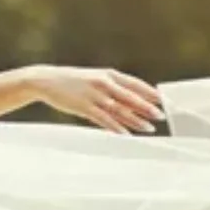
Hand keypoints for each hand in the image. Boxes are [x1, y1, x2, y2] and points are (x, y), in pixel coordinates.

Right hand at [26, 65, 164, 133]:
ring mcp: (94, 95)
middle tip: (161, 116)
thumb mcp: (93, 78)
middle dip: (147, 108)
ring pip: (119, 110)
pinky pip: (103, 119)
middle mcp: (103, 83)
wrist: (45, 80)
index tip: (163, 101)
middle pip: (130, 97)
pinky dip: (116, 127)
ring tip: (148, 129)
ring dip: (135, 120)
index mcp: (108, 74)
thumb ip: (111, 88)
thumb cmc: (72, 81)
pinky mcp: (84, 107)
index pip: (134, 84)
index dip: (150, 93)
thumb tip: (130, 101)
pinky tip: (125, 134)